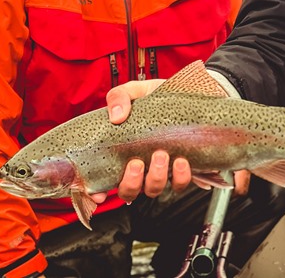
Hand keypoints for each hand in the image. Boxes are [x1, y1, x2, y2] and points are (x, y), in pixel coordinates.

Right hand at [90, 78, 191, 203]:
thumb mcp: (135, 90)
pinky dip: (179, 177)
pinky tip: (181, 161)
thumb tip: (116, 116)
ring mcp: (160, 170)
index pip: (103, 182)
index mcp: (121, 153)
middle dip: (132, 182)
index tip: (98, 194)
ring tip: (161, 154)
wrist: (187, 92)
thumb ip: (119, 97)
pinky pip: (179, 184)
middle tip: (137, 162)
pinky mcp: (181, 170)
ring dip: (155, 177)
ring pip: (153, 189)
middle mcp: (139, 167)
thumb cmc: (156, 96)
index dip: (97, 194)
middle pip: (128, 192)